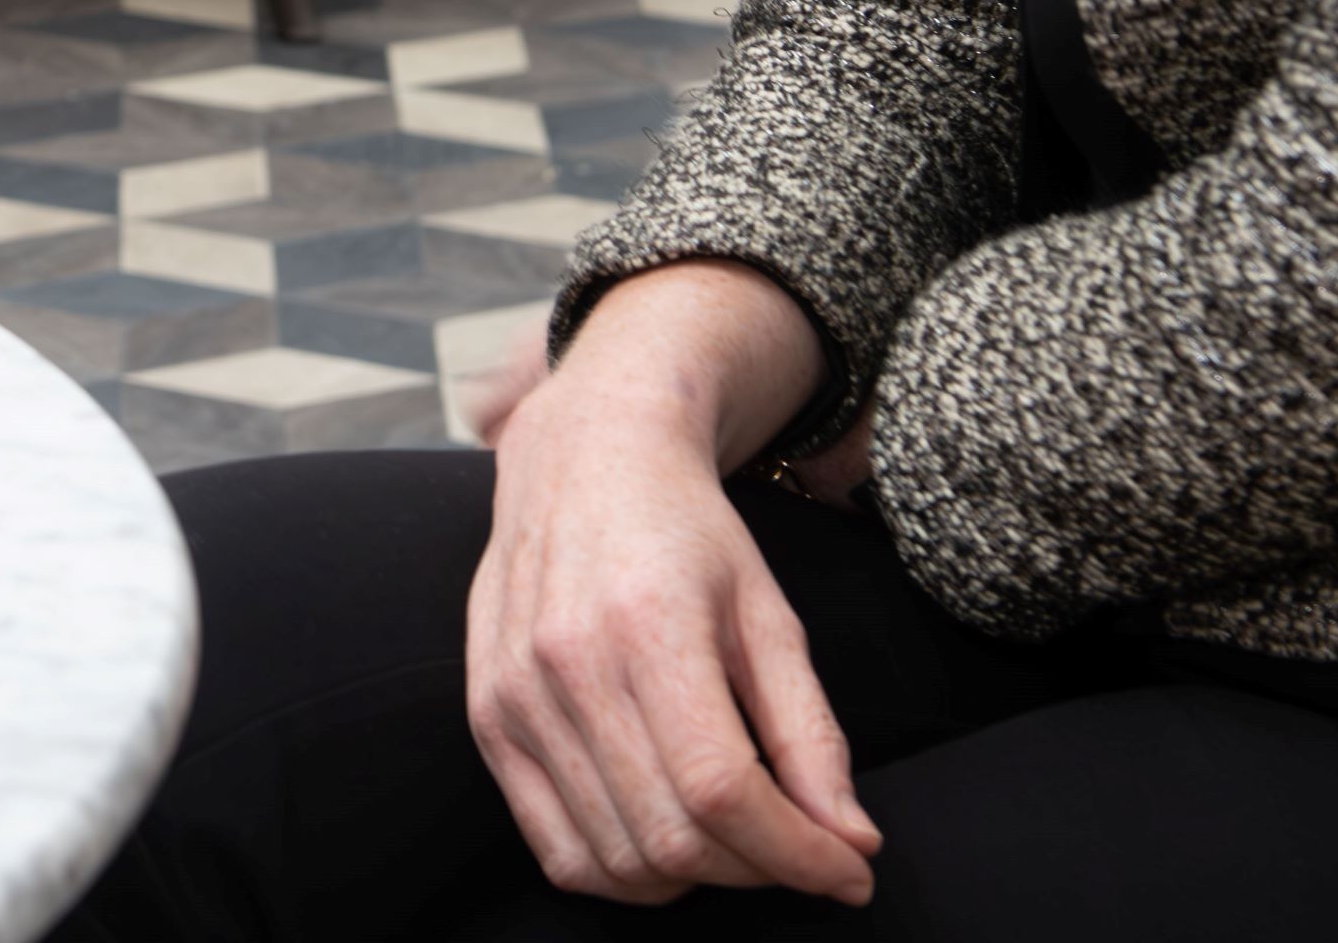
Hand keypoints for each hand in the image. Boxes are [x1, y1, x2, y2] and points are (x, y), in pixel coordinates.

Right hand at [468, 264, 882, 907]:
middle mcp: (566, 665)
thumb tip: (850, 843)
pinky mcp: (488, 718)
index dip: (797, 853)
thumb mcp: (769, 612)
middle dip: (760, 872)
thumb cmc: (686, 531)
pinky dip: (623, 875)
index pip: (722, 790)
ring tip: (739, 844)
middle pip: (671, 837)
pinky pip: (557, 849)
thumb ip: (810, 732)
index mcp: (648, 625)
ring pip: (615, 859)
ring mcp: (515, 696)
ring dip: (696, 881)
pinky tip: (667, 843)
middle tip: (803, 854)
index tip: (849, 872)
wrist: (583, 457)